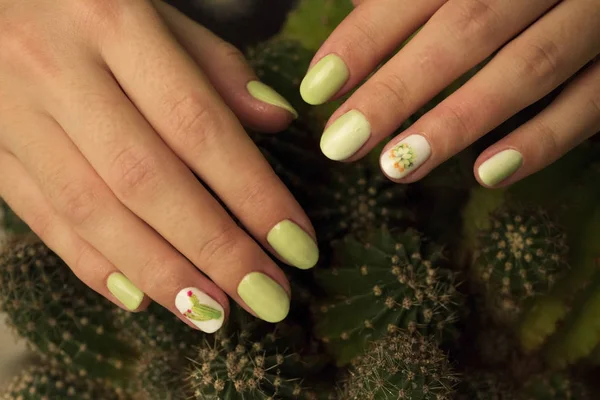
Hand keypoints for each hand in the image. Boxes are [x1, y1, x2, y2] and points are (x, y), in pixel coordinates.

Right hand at [0, 0, 318, 332]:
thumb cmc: (84, 0)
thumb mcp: (154, 9)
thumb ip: (214, 65)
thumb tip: (275, 121)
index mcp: (111, 20)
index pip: (198, 126)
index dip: (252, 194)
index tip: (296, 245)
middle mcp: (55, 68)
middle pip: (148, 181)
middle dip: (215, 249)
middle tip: (268, 298)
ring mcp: (9, 111)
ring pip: (92, 211)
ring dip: (161, 272)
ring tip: (214, 314)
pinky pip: (40, 217)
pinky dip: (92, 264)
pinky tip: (141, 297)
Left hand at [301, 0, 599, 186]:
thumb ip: (413, 1)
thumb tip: (349, 37)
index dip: (363, 39)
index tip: (317, 88)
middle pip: (466, 29)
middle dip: (397, 90)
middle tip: (340, 144)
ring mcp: (596, 15)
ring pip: (528, 67)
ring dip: (458, 121)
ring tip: (396, 167)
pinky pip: (592, 102)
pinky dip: (541, 141)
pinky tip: (486, 174)